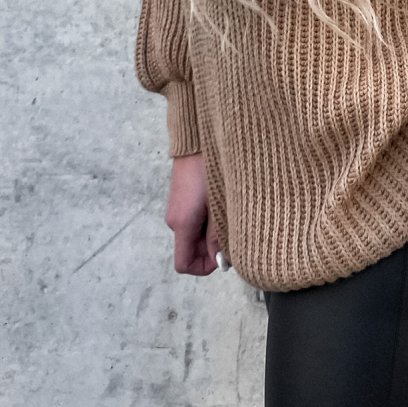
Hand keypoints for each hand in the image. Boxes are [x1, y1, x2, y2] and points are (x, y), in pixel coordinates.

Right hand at [165, 153, 221, 275]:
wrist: (197, 139)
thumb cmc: (209, 169)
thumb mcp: (218, 204)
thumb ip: (218, 235)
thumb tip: (220, 261)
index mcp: (182, 224)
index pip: (184, 264)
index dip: (204, 267)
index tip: (224, 254)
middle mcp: (175, 221)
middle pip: (191, 250)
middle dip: (212, 248)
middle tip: (233, 229)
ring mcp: (177, 209)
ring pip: (195, 235)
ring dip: (212, 232)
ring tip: (228, 212)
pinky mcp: (182, 199)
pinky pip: (194, 220)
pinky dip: (208, 220)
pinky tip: (222, 203)